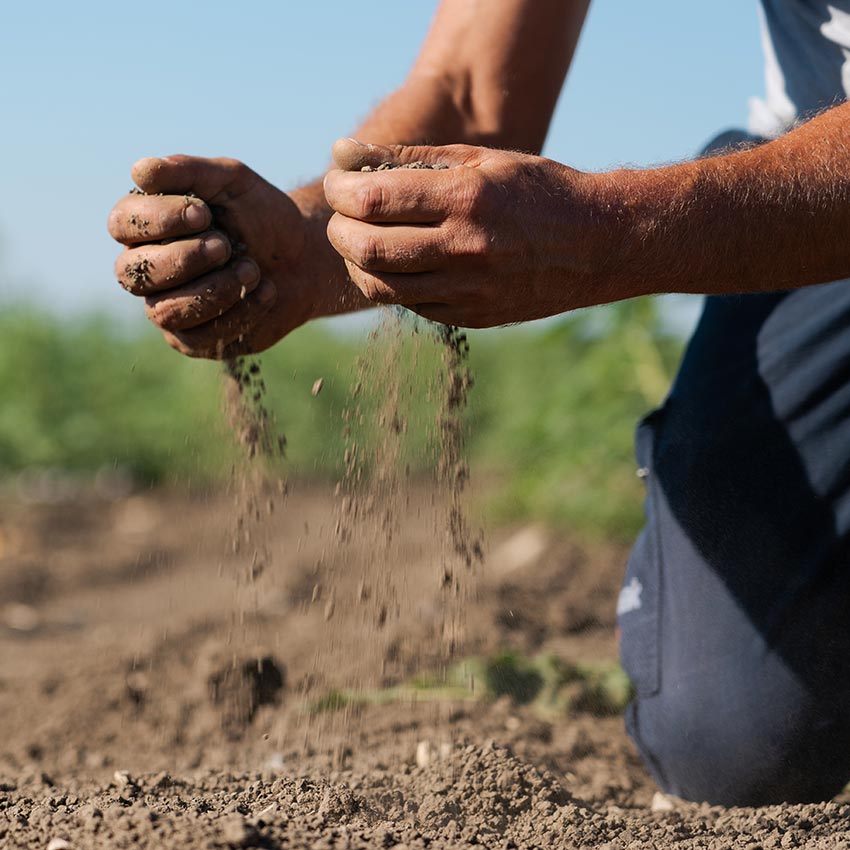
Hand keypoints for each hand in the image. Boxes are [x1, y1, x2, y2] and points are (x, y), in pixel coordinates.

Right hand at [108, 156, 327, 357]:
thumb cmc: (259, 214)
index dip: (158, 220)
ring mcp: (169, 308)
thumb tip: (141, 172)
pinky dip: (240, 312)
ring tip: (252, 268)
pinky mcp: (198, 341)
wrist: (304, 255)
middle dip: (183, 259)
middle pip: (135, 273)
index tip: (204, 212)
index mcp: (145, 226)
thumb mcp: (231, 181)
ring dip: (213, 289)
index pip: (122, 224)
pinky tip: (266, 290)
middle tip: (225, 245)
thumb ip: (189, 171)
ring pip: (166, 312)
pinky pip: (204, 337)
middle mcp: (148, 270)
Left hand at [324, 139, 616, 327]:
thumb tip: (341, 154)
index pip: (373, 200)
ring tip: (361, 241)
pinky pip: (409, 305)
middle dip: (339, 231)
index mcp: (467, 199)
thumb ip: (407, 157)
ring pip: (381, 288)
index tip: (339, 184)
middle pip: (368, 249)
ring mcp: (469, 291)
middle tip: (341, 217)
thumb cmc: (535, 191)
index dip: (340, 191)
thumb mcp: (479, 158)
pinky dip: (389, 284)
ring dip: (356, 264)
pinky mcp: (471, 317)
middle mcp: (466, 249)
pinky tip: (397, 263)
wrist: (595, 245)